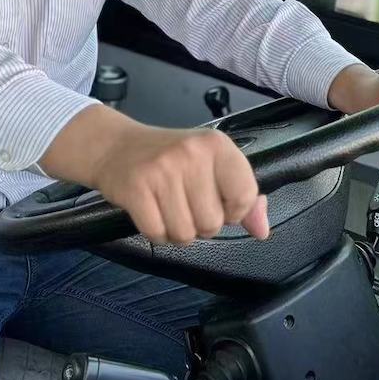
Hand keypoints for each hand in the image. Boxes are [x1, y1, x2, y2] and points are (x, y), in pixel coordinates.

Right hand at [42, 108, 268, 244]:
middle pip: (213, 223)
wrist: (116, 146)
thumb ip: (243, 196)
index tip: (217, 200)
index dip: (233, 211)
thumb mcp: (212, 165)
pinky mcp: (135, 189)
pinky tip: (152, 212)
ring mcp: (162, 171)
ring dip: (177, 231)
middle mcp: (191, 154)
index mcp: (217, 145)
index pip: (245, 196)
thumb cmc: (170, 158)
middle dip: (200, 224)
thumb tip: (262, 230)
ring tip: (168, 208)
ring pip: (185, 234)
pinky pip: (157, 234)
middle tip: (184, 202)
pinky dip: (156, 233)